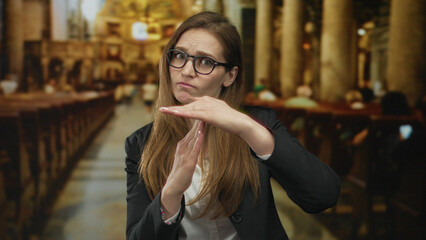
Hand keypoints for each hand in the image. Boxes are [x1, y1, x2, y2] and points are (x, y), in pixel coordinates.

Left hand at [159, 96, 274, 155]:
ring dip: (174, 110)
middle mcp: (206, 100)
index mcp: (209, 100)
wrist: (241, 122)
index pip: (192, 103)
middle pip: (186, 105)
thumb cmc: (232, 120)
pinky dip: (181, 113)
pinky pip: (191, 114)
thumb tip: (207, 112)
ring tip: (162, 111)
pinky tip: (173, 114)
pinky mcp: (207, 114)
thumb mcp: (220, 112)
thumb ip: (212, 110)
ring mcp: (206, 106)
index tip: (171, 108)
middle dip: (173, 108)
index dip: (181, 106)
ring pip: (186, 108)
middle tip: (161, 109)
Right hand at [161, 120, 204, 217]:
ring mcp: (184, 154)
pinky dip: (198, 141)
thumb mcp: (186, 156)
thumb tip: (197, 138)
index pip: (192, 130)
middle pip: (192, 131)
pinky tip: (202, 134)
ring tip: (204, 117)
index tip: (204, 111)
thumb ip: (191, 147)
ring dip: (198, 128)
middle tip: (205, 109)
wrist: (174, 186)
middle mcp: (182, 147)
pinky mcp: (188, 163)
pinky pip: (194, 150)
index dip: (198, 120)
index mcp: (182, 145)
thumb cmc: (181, 172)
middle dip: (198, 121)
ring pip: (193, 138)